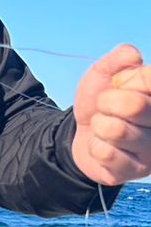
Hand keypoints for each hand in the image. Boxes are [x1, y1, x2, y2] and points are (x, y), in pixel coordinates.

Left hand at [71, 44, 150, 184]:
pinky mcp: (137, 171)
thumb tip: (134, 56)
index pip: (150, 80)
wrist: (83, 133)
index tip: (119, 84)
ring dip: (100, 126)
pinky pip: (106, 153)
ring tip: (104, 128)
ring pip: (116, 130)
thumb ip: (118, 60)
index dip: (128, 80)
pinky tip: (103, 146)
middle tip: (106, 108)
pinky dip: (95, 146)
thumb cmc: (101, 102)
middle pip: (134, 106)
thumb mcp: (104, 74)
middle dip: (107, 103)